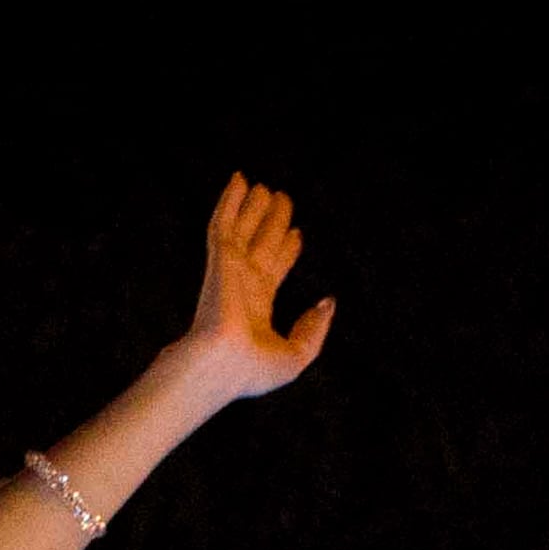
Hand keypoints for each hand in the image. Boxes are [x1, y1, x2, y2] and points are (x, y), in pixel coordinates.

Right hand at [175, 176, 334, 401]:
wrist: (223, 365)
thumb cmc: (255, 370)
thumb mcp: (296, 356)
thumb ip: (315, 329)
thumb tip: (328, 301)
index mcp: (257, 309)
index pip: (273, 270)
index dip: (286, 250)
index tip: (296, 233)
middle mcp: (243, 286)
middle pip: (261, 244)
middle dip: (272, 222)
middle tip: (282, 199)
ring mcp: (230, 270)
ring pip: (243, 228)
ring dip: (252, 207)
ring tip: (263, 186)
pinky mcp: (220, 258)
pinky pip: (225, 221)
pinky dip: (230, 199)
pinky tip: (239, 179)